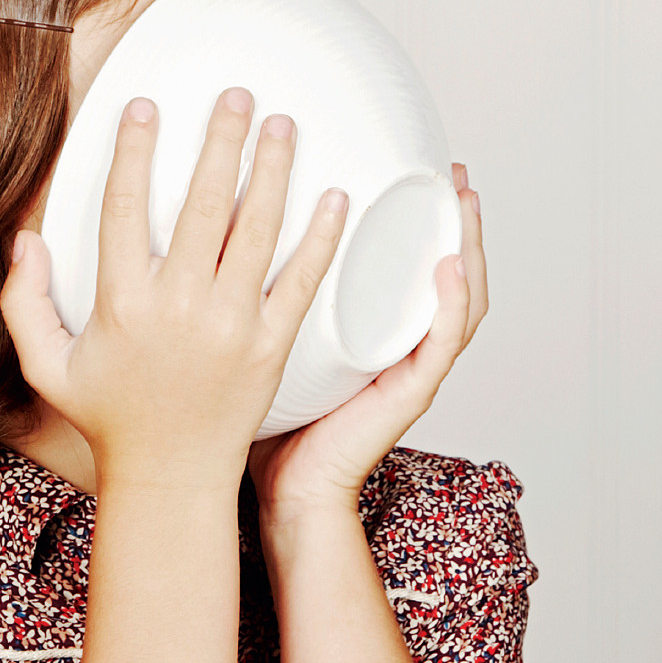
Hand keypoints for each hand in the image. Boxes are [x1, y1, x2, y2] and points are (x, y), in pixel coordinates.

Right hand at [0, 91, 347, 488]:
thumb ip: (24, 303)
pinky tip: (335, 196)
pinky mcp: (271, 345)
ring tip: (283, 124)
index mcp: (123, 304)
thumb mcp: (47, 367)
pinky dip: (320, 237)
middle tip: (235, 94)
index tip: (145, 106)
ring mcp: (231, 325)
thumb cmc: (109, 418)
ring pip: (257, 230)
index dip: (133, 151)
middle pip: (202, 203)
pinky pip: (301, 280)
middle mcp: (179, 306)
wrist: (169, 477)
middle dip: (220, 140)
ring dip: (273, 170)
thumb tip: (23, 240)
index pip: (124, 207)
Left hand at [247, 162, 486, 522]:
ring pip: (456, 297)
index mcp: (369, 334)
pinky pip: (441, 343)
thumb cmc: (269, 430)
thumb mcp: (259, 350)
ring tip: (463, 199)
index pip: (406, 268)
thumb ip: (244, 306)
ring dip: (466, 245)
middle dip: (450, 216)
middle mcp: (398, 345)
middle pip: (442, 270)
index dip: (415, 221)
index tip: (410, 170)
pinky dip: (451, 306)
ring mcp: (409, 368)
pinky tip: (448, 269)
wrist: (288, 493)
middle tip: (448, 169)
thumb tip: (197, 247)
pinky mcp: (407, 394)